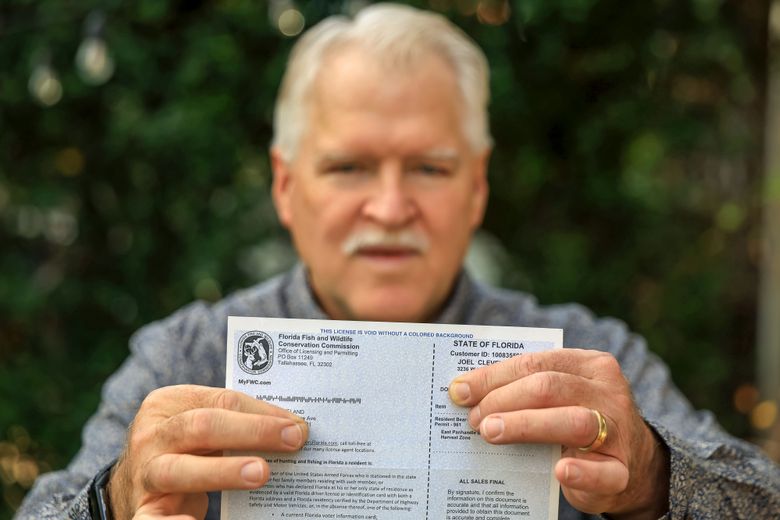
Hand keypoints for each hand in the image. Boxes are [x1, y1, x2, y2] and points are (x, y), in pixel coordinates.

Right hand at [108, 385, 307, 518]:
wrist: (131, 488)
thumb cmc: (183, 449)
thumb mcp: (199, 427)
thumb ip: (235, 423)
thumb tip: (293, 430)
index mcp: (167, 404)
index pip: (222, 400)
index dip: (262, 412)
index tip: (297, 425)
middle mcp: (151, 436)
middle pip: (201, 426)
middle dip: (251, 432)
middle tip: (292, 440)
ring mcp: (144, 474)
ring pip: (179, 469)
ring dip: (224, 471)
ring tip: (261, 473)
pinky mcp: (142, 511)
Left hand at [448, 349, 668, 518]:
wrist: (632, 464)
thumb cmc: (577, 420)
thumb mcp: (560, 396)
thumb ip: (526, 388)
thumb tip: (466, 391)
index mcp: (589, 364)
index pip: (535, 362)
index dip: (493, 376)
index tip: (460, 390)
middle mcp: (608, 391)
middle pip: (550, 387)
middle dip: (504, 400)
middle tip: (474, 419)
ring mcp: (618, 430)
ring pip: (574, 421)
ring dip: (526, 425)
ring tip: (491, 432)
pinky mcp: (622, 470)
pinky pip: (604, 472)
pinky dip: (581, 472)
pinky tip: (560, 471)